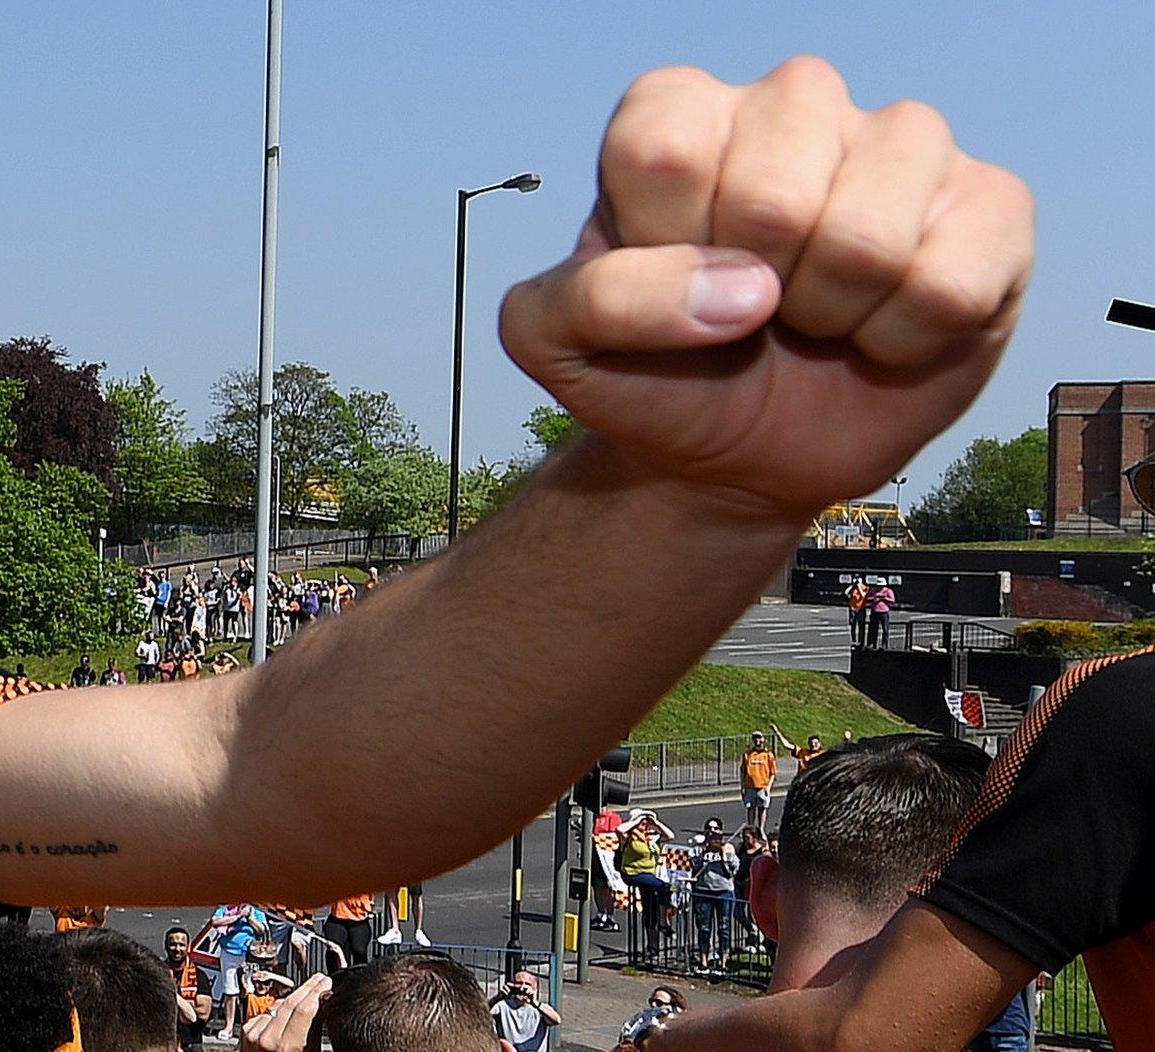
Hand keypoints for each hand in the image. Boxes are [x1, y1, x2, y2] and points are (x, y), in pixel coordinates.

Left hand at [238, 973, 331, 1051]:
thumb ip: (315, 1031)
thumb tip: (323, 1003)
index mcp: (289, 1050)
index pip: (305, 1009)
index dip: (317, 991)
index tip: (325, 982)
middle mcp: (269, 1040)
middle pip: (290, 1002)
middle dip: (307, 987)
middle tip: (319, 979)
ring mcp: (254, 1035)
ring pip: (278, 1005)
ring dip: (292, 999)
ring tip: (305, 998)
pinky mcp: (245, 1032)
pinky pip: (266, 1013)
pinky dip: (276, 1012)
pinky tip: (284, 1019)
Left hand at [501, 56, 1031, 521]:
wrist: (735, 453)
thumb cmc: (652, 377)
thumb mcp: (557, 346)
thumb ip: (587, 300)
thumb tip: (741, 289)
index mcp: (676, 113)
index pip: (663, 154)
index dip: (660, 252)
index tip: (663, 281)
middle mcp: (792, 102)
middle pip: (774, 197)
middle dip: (750, 292)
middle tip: (746, 309)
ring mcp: (899, 144)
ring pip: (870, 239)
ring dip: (828, 316)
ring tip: (810, 316)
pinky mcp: (988, 206)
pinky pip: (950, 284)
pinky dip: (903, 342)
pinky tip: (880, 331)